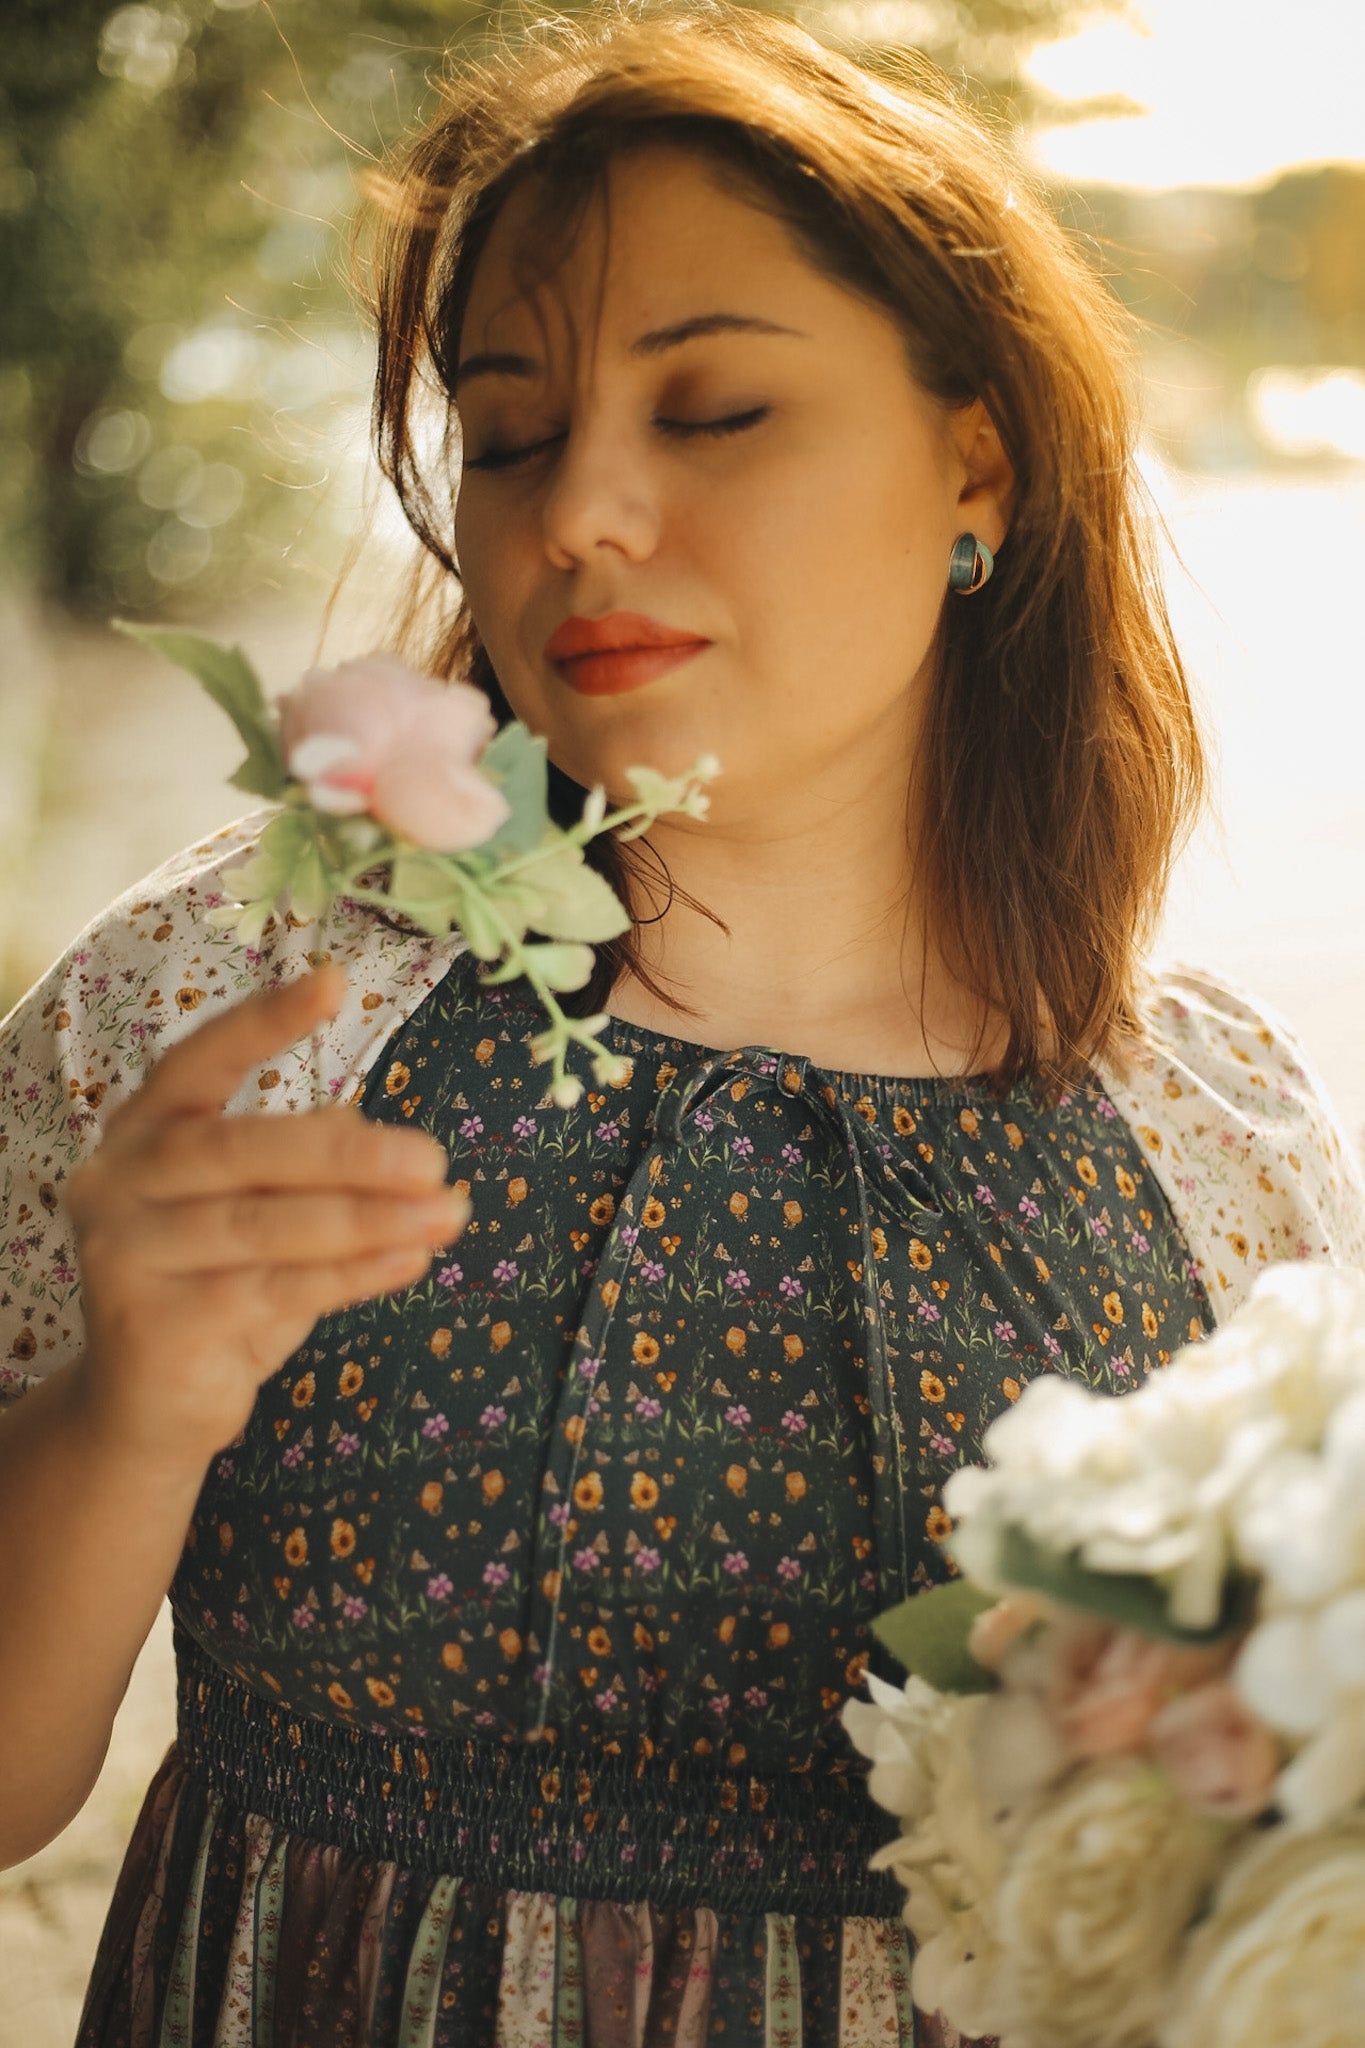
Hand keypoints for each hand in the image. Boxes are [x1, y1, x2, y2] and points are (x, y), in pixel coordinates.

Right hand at [66, 968, 467, 1473]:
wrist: (149, 1408)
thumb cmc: (217, 1286)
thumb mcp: (263, 1212)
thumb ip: (304, 1167)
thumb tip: (371, 1127)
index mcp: (142, 1129)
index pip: (200, 1059)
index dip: (265, 1022)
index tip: (336, 982)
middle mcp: (116, 1181)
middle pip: (242, 1150)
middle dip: (348, 1156)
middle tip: (433, 1160)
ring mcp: (124, 1255)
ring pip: (264, 1226)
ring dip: (370, 1220)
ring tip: (448, 1213)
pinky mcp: (151, 1325)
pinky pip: (272, 1291)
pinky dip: (352, 1276)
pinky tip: (410, 1261)